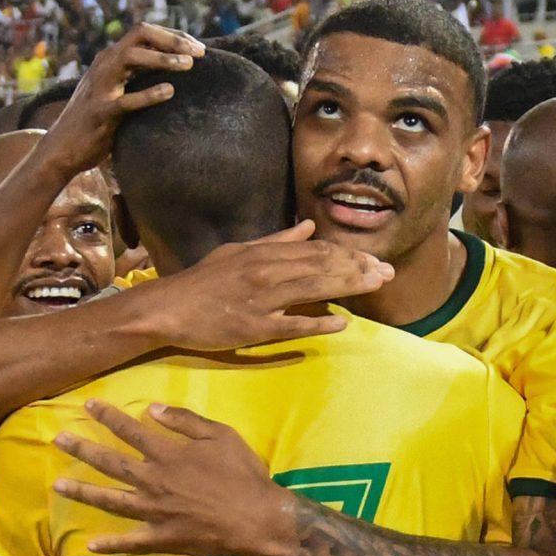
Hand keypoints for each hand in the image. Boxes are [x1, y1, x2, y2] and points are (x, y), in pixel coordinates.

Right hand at [37, 24, 203, 177]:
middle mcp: (105, 65)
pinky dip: (148, 94)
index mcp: (111, 58)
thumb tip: (174, 67)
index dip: (173, 35)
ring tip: (188, 65)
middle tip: (200, 52)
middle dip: (172, 39)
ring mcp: (100, 87)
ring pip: (130, 58)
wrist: (63, 147)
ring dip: (161, 58)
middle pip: (139, 35)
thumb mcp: (119, 89)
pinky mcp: (100, 113)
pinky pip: (125, 101)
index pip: (144, 32)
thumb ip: (139, 75)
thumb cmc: (99, 119)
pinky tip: (170, 91)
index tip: (199, 48)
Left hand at [53, 401, 291, 555]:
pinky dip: (111, 544)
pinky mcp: (163, 537)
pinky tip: (90, 544)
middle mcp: (154, 481)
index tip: (87, 405)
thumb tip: (151, 408)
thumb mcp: (221, 436)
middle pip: (110, 463)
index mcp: (168, 454)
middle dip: (82, 449)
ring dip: (83, 492)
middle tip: (59, 439)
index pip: (129, 431)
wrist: (259, 518)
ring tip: (58, 486)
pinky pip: (132, 542)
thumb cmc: (244, 475)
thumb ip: (185, 421)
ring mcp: (155, 511)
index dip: (107, 416)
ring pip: (111, 500)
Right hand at [129, 222, 391, 350]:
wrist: (168, 308)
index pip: (316, 251)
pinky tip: (341, 323)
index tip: (374, 260)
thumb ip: (277, 241)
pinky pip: (290, 325)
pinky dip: (317, 324)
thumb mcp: (240, 252)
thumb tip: (309, 227)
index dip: (348, 255)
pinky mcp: (252, 328)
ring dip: (347, 287)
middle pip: (320, 267)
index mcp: (263, 254)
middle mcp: (265, 272)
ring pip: (311, 289)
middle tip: (387, 273)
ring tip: (375, 287)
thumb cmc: (205, 281)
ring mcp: (260, 300)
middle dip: (357, 268)